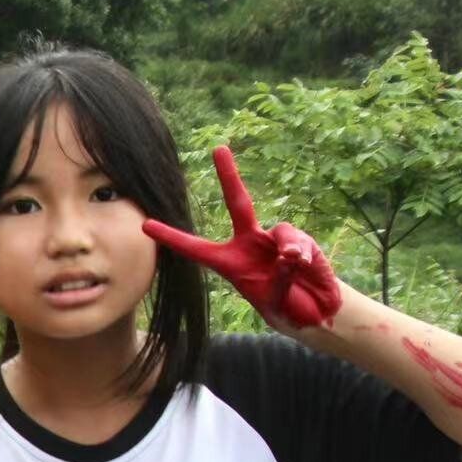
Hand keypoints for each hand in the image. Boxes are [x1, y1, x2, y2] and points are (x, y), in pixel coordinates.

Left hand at [143, 145, 341, 329]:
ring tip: (294, 270)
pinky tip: (303, 265)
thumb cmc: (287, 310)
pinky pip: (296, 240)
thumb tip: (288, 254)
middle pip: (238, 205)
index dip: (171, 237)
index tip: (145, 224)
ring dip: (289, 251)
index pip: (196, 248)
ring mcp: (274, 240)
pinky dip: (301, 253)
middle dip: (229, 176)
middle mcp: (249, 245)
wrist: (317, 312)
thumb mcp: (276, 301)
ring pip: (280, 231)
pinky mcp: (299, 241)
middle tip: (218, 148)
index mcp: (229, 264)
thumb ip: (280, 278)